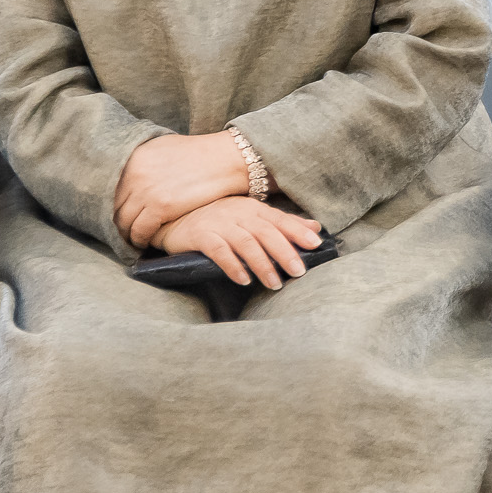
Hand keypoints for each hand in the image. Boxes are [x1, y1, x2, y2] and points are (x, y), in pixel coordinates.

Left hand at [114, 131, 252, 248]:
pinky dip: (139, 240)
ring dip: (126, 233)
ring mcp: (146, 190)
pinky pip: (139, 231)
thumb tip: (127, 175)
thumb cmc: (201, 153)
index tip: (116, 213)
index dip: (112, 204)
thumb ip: (142, 162)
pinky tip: (144, 242)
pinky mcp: (160, 207)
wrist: (228, 158)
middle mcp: (134, 173)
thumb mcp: (163, 148)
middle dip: (116, 220)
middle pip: (113, 206)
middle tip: (122, 230)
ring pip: (123, 222)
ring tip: (132, 238)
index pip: (109, 188)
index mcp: (133, 157)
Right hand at [154, 197, 322, 288]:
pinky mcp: (200, 235)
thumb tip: (315, 228)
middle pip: (266, 232)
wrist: (176, 216)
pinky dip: (233, 265)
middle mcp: (238, 213)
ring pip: (246, 242)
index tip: (316, 246)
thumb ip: (282, 223)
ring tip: (274, 284)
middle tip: (298, 272)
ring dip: (262, 264)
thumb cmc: (220, 219)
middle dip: (284, 252)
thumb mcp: (251, 216)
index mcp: (254, 208)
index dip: (298, 232)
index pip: (280, 219)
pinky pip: (219, 250)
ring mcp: (219, 223)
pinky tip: (244, 280)